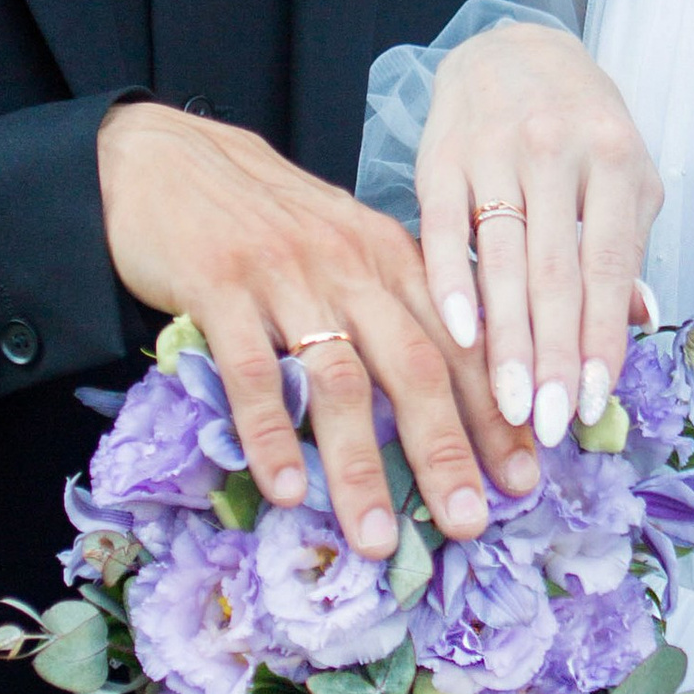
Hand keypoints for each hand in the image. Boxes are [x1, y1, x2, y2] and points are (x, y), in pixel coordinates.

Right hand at [97, 101, 535, 556]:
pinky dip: (272, 434)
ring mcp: (287, 277)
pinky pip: (253, 371)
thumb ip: (391, 303)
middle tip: (473, 524)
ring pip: (340, 381)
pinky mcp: (220, 286)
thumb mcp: (345, 243)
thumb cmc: (264, 213)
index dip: (495, 413)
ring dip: (361, 466)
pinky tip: (286, 490)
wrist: (167, 155)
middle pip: (417, 366)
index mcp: (391, 257)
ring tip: (377, 538)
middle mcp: (352, 266)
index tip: (526, 478)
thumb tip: (447, 388)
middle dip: (449, 452)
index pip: (462, 341)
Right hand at [415, 22, 663, 448]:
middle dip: (555, 356)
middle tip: (550, 424)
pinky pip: (443, 227)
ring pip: (503, 259)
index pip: (610, 264)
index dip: (602, 337)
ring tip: (511, 405)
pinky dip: (451, 284)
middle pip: (556, 272)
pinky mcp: (441, 153)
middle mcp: (558, 150)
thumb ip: (626, 245)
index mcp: (616, 158)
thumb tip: (639, 321)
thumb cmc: (579, 124)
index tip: (595, 402)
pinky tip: (459, 335)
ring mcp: (496, 148)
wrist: (513, 48)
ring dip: (506, 340)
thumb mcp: (622, 172)